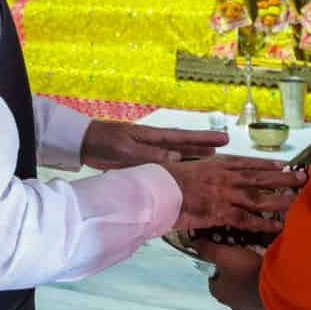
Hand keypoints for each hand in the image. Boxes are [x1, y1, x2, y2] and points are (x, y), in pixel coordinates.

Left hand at [81, 120, 225, 169]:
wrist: (85, 144)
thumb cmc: (106, 141)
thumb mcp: (128, 148)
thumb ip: (150, 155)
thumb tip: (177, 158)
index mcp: (154, 137)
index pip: (185, 137)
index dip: (204, 138)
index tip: (224, 138)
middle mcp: (156, 144)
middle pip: (186, 145)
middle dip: (204, 145)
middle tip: (225, 147)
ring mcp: (149, 153)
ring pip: (177, 155)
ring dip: (193, 156)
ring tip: (212, 159)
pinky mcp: (141, 162)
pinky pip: (164, 165)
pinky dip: (176, 167)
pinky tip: (183, 172)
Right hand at [164, 156, 303, 232]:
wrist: (156, 190)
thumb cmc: (166, 178)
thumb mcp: (187, 166)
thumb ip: (202, 168)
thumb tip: (209, 168)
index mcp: (217, 164)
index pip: (248, 163)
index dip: (268, 164)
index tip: (284, 164)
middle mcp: (225, 177)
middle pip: (260, 177)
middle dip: (283, 177)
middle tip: (304, 177)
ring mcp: (224, 194)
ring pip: (259, 196)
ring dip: (280, 198)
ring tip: (299, 199)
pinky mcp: (220, 212)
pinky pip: (247, 218)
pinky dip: (264, 223)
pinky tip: (278, 226)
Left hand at [195, 240, 267, 309]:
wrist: (275, 286)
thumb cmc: (246, 270)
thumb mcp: (224, 254)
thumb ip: (208, 249)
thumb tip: (193, 243)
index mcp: (219, 292)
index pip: (213, 281)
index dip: (219, 269)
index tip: (228, 260)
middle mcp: (232, 305)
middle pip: (230, 289)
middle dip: (235, 278)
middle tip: (245, 263)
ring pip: (246, 296)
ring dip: (250, 286)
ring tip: (258, 272)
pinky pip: (261, 300)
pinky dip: (263, 292)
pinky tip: (269, 281)